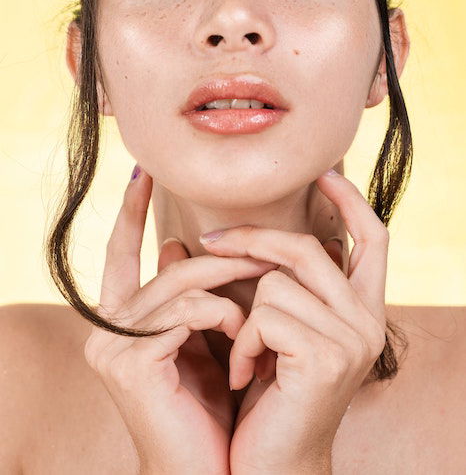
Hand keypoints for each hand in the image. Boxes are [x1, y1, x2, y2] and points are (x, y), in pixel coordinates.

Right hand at [83, 165, 278, 474]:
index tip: (143, 172)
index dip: (129, 212)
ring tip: (264, 290)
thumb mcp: (202, 338)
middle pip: (168, 266)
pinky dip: (221, 313)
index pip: (119, 253)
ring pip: (180, 282)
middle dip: (222, 254)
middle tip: (264, 248)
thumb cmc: (212, 404)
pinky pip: (186, 311)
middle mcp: (105, 329)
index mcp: (121, 320)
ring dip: (230, 283)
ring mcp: (112, 346)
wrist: (213, 471)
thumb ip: (190, 293)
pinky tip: (240, 332)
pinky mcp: (130, 362)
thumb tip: (176, 244)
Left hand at [199, 169, 387, 473]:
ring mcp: (352, 339)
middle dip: (254, 239)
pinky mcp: (326, 357)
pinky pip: (265, 314)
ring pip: (278, 281)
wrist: (271, 466)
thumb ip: (274, 281)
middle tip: (211, 241)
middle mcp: (368, 321)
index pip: (373, 239)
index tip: (326, 172)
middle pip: (309, 248)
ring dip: (243, 316)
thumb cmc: (270, 394)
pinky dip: (244, 342)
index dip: (352, 201)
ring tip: (244, 354)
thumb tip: (231, 232)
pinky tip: (247, 376)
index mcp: (361, 309)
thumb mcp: (276, 329)